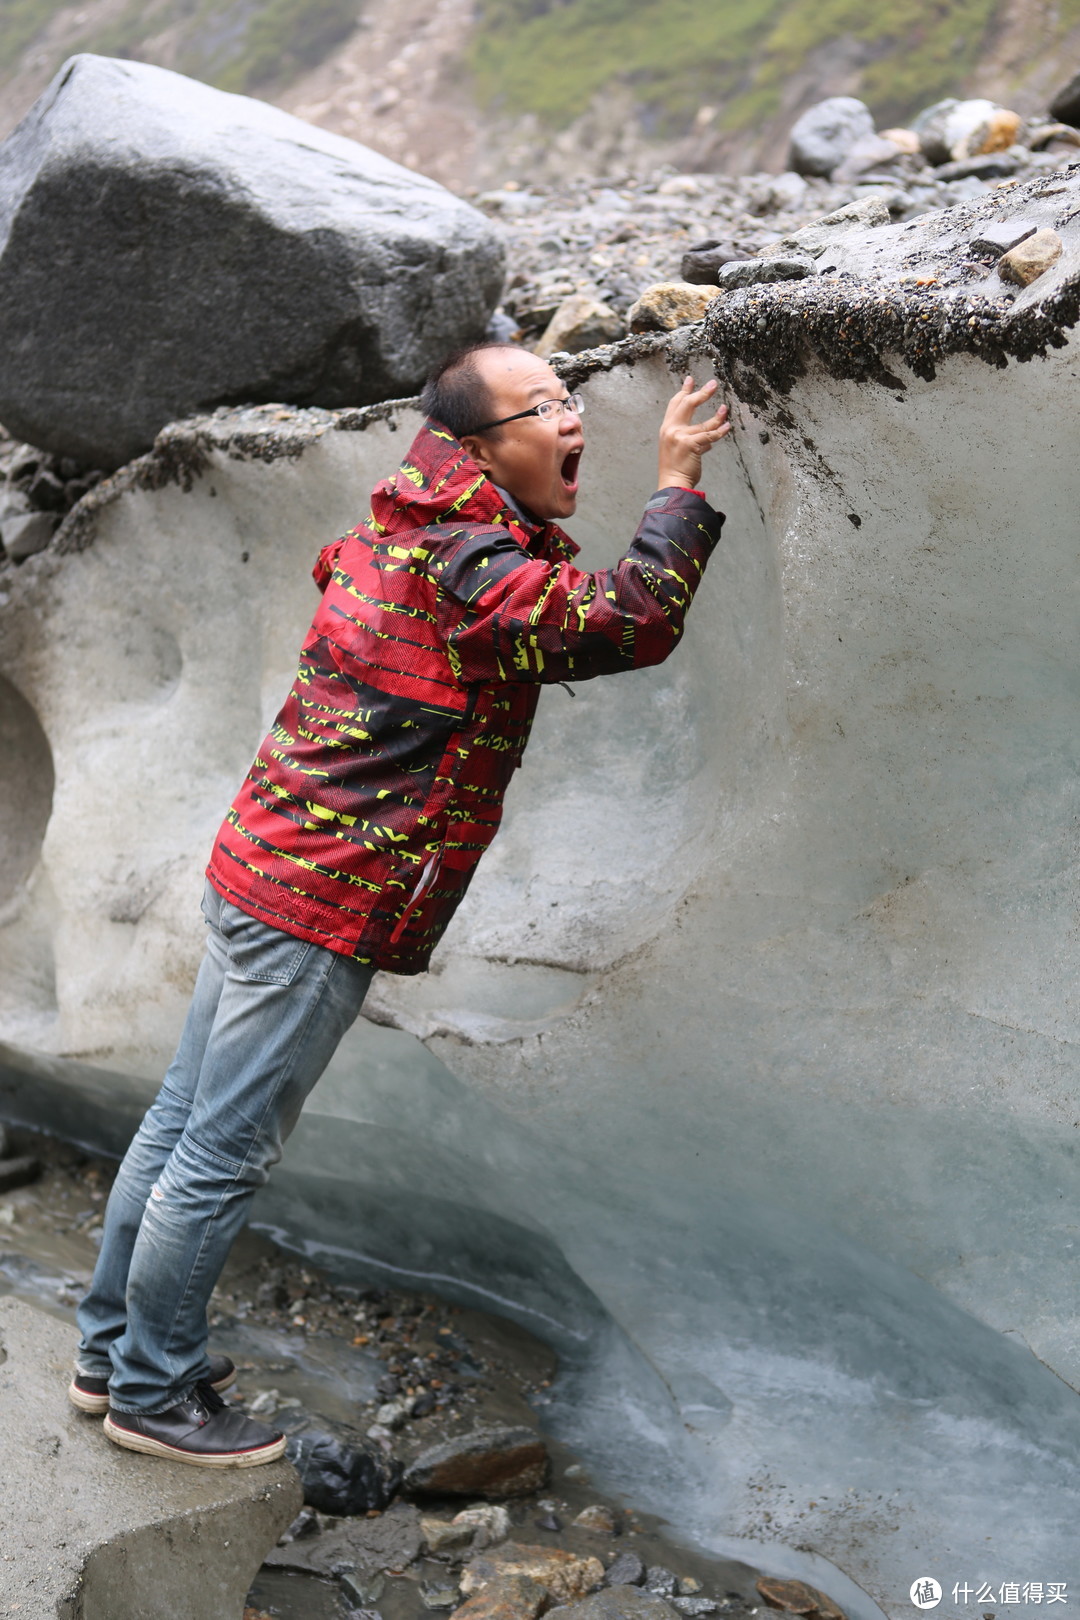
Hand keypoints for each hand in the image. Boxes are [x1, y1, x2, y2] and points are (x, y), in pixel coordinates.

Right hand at [657, 376, 730, 490]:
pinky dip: (720, 432)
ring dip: (717, 416)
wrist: (672, 483)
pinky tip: (727, 427)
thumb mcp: (679, 449)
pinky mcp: (690, 444)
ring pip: (704, 423)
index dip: (683, 391)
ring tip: (725, 409)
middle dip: (701, 393)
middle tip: (713, 384)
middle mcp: (671, 429)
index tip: (689, 380)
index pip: (675, 405)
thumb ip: (693, 439)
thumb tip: (710, 438)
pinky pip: (709, 435)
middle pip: (687, 405)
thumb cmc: (676, 469)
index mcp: (667, 429)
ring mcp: (680, 436)